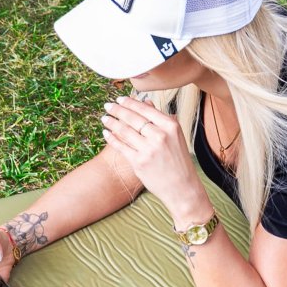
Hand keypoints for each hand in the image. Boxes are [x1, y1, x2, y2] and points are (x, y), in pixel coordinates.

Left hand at [100, 95, 204, 213]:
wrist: (182, 187)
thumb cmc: (178, 161)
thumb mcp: (175, 137)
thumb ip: (161, 120)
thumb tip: (146, 102)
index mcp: (170, 126)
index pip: (145, 109)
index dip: (129, 103)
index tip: (119, 99)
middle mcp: (160, 135)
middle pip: (132, 118)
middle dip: (117, 110)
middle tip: (107, 106)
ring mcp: (148, 149)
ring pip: (124, 131)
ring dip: (112, 123)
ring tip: (105, 118)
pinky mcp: (139, 162)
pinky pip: (121, 146)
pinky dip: (112, 138)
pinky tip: (106, 133)